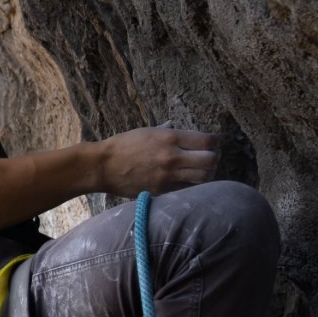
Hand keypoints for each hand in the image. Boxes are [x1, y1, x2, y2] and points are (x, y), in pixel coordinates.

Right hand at [95, 126, 217, 196]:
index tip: (213, 142)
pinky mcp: (161, 190)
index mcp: (169, 137)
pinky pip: (187, 189)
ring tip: (200, 171)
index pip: (207, 140)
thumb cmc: (122, 145)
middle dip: (213, 159)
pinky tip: (188, 181)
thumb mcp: (145, 131)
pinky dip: (191, 185)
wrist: (102, 166)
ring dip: (205, 174)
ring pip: (202, 177)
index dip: (215, 141)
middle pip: (210, 160)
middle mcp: (172, 156)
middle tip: (209, 158)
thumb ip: (164, 130)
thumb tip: (174, 126)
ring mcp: (167, 175)